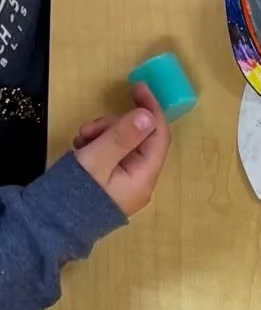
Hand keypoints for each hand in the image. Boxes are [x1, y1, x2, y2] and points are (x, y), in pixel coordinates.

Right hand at [72, 83, 169, 215]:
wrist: (53, 221)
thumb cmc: (77, 190)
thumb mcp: (98, 158)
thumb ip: (123, 137)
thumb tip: (148, 117)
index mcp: (143, 177)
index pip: (159, 137)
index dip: (151, 110)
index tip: (138, 87)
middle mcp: (141, 181)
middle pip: (139, 139)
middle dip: (114, 126)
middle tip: (90, 128)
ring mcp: (127, 183)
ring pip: (123, 144)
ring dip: (102, 134)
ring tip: (81, 140)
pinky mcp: (113, 183)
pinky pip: (112, 156)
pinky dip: (98, 146)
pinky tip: (81, 147)